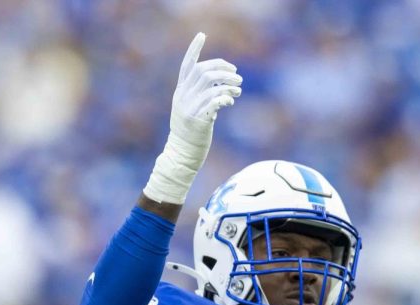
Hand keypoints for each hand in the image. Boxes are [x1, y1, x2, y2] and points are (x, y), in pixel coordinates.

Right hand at [144, 32, 241, 204]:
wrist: (182, 155)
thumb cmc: (191, 134)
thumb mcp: (193, 110)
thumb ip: (203, 96)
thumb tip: (224, 86)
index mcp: (180, 92)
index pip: (186, 65)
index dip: (194, 49)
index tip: (202, 35)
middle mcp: (182, 97)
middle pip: (203, 71)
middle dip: (223, 69)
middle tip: (237, 76)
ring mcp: (189, 108)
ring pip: (209, 83)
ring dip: (227, 83)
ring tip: (238, 89)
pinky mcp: (198, 120)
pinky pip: (214, 101)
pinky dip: (225, 97)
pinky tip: (231, 101)